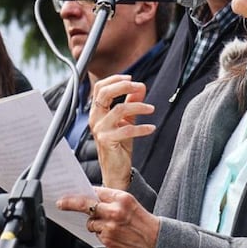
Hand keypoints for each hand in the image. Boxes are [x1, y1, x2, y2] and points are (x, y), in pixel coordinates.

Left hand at [58, 185, 160, 247]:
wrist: (159, 245)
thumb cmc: (145, 224)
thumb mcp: (132, 205)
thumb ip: (112, 200)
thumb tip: (90, 199)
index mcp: (122, 199)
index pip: (95, 192)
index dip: (81, 193)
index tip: (69, 194)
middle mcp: (114, 212)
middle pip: (85, 205)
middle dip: (70, 203)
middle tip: (60, 203)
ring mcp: (110, 228)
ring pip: (90, 224)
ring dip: (95, 225)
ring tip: (112, 227)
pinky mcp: (109, 243)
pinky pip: (98, 237)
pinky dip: (103, 236)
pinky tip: (116, 236)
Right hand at [89, 75, 154, 189]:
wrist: (115, 169)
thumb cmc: (119, 144)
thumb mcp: (127, 120)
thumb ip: (132, 102)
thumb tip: (141, 86)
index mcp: (98, 111)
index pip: (100, 87)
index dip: (115, 79)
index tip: (132, 78)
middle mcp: (95, 118)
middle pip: (104, 93)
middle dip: (123, 86)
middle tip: (140, 87)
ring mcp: (100, 129)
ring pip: (118, 109)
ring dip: (138, 106)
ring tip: (151, 109)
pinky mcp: (107, 141)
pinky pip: (126, 130)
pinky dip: (141, 128)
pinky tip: (151, 128)